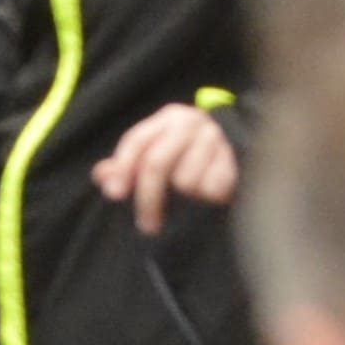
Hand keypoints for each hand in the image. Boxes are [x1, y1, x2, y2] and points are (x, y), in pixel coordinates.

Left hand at [94, 100, 240, 234]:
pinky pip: (213, 190)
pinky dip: (210, 198)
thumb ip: (127, 164)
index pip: (136, 142)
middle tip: (147, 226)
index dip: (122, 169)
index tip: (113, 195)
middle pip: (156, 164)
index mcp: (169, 118)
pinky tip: (212, 193)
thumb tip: (101, 176)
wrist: (244, 142)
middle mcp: (192, 123)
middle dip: (148, 198)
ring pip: (185, 182)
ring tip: (194, 194)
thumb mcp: (158, 150)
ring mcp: (216, 139)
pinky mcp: (238, 159)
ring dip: (187, 197)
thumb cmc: (191, 152)